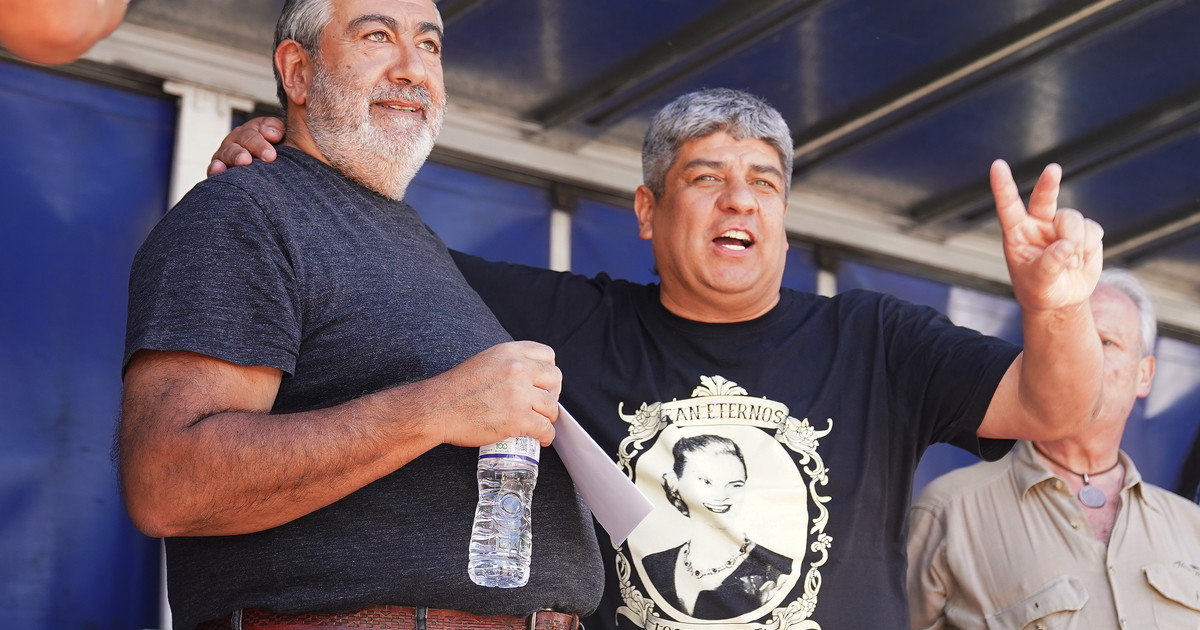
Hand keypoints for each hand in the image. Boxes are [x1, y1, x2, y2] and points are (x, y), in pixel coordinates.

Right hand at [207, 116, 285, 175]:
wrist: (269, 187)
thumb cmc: (283, 162)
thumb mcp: (290, 144)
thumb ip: (280, 131)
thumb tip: (273, 134)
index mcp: (258, 130)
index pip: (263, 125)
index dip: (269, 129)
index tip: (277, 138)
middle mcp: (241, 139)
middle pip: (246, 137)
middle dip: (257, 145)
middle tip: (269, 156)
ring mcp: (228, 152)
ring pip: (230, 150)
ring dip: (237, 155)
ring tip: (245, 160)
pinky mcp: (219, 168)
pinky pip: (215, 167)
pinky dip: (216, 168)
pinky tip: (219, 170)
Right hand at [427, 341, 561, 447]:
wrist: (438, 408)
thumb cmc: (457, 389)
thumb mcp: (485, 361)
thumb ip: (509, 363)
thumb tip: (529, 375)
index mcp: (510, 352)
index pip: (548, 355)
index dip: (548, 371)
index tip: (543, 383)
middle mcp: (518, 369)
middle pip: (555, 379)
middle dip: (552, 393)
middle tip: (542, 404)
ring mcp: (519, 394)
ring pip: (551, 406)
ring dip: (547, 417)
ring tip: (539, 422)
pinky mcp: (518, 419)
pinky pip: (546, 429)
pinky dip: (546, 436)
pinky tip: (540, 438)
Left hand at [991, 159, 1102, 312]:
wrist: (1062, 300)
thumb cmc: (1040, 289)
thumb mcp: (1038, 283)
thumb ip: (1048, 265)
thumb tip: (1066, 246)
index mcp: (1017, 232)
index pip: (1008, 206)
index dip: (1003, 186)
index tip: (997, 165)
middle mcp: (1038, 223)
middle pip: (1043, 198)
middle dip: (1048, 183)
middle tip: (1052, 169)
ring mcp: (1062, 225)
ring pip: (1073, 220)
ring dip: (1075, 243)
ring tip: (1070, 264)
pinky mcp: (1085, 230)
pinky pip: (1092, 231)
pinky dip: (1088, 249)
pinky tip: (1080, 261)